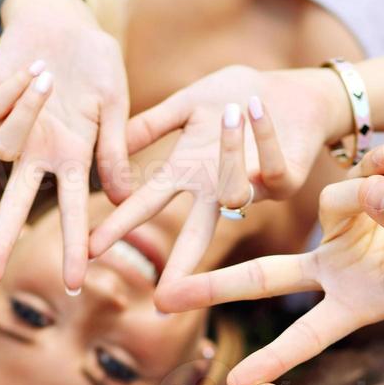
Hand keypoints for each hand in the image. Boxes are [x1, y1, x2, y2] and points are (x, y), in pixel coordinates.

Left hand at [0, 0, 128, 290]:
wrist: (62, 16)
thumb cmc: (95, 62)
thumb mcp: (114, 105)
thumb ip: (114, 149)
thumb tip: (123, 198)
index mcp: (72, 157)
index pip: (71, 213)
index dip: (72, 248)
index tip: (75, 284)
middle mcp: (38, 152)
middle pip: (16, 203)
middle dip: (3, 237)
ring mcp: (12, 128)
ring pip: (3, 147)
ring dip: (29, 113)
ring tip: (50, 79)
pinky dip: (18, 86)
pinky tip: (33, 68)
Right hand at [92, 66, 339, 287]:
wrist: (291, 88)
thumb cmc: (236, 96)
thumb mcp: (187, 104)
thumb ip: (151, 123)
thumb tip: (112, 142)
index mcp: (187, 173)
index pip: (147, 204)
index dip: (119, 226)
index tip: (91, 249)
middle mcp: (215, 190)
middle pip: (193, 235)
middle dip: (179, 264)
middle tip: (163, 296)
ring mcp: (252, 189)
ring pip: (234, 194)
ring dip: (229, 151)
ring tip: (228, 112)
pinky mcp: (286, 179)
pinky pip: (273, 168)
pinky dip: (264, 136)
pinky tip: (254, 107)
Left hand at [157, 146, 383, 384]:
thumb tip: (368, 190)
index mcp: (356, 303)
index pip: (306, 336)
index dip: (274, 361)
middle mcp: (335, 273)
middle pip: (264, 279)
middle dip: (215, 286)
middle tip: (164, 295)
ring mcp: (337, 233)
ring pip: (327, 204)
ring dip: (367, 191)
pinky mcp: (348, 194)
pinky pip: (356, 172)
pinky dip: (381, 165)